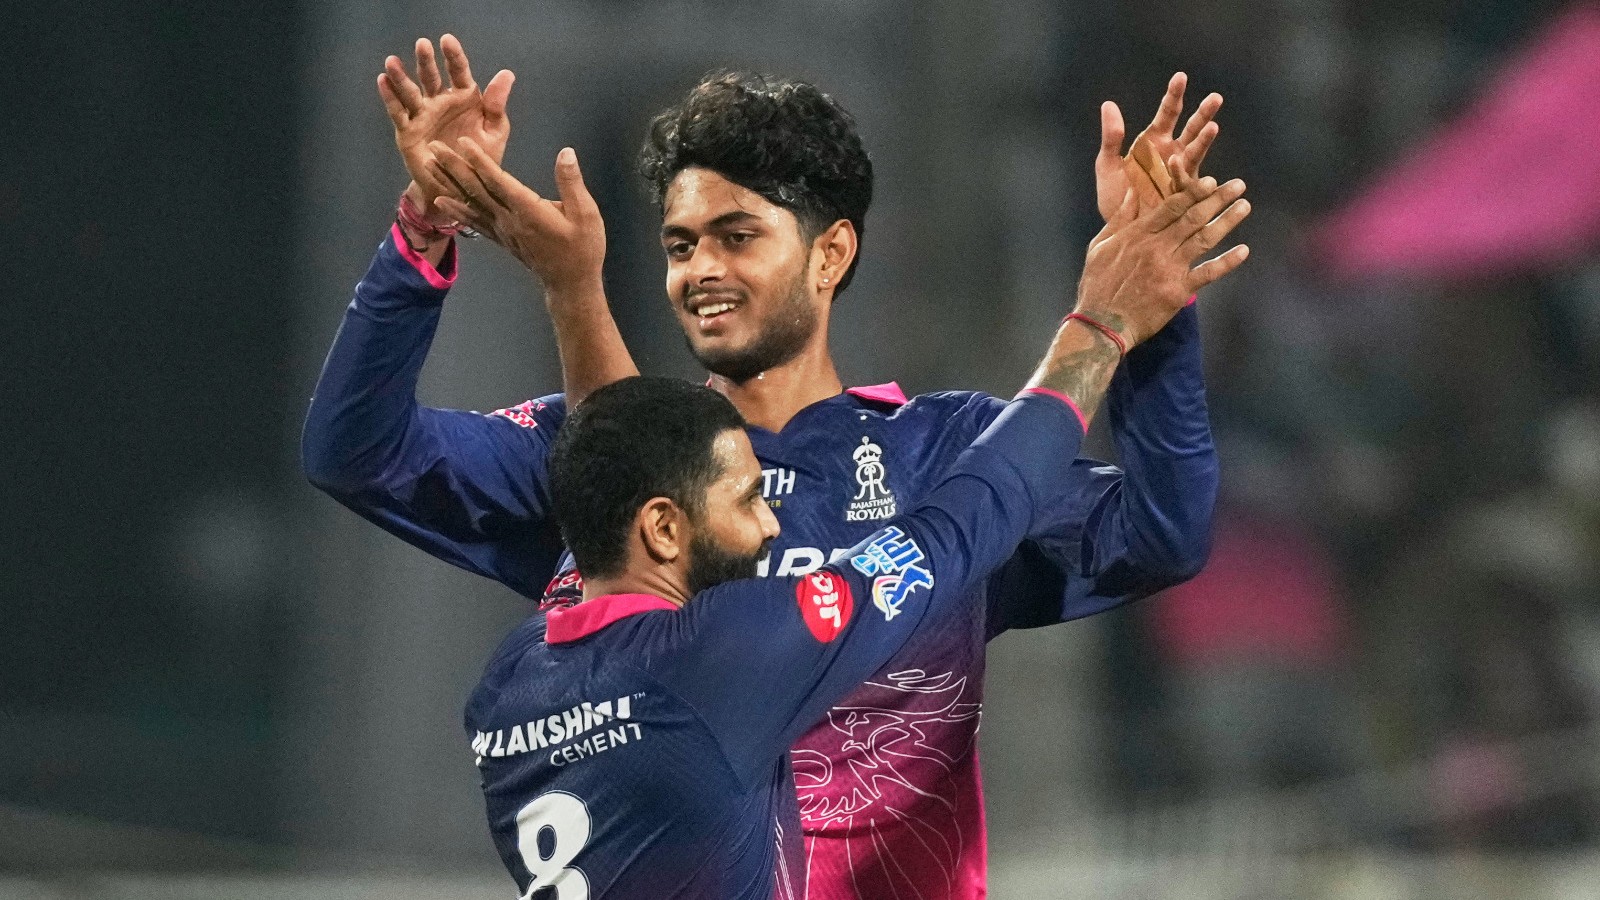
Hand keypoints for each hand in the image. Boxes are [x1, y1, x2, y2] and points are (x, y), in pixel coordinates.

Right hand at [377, 35, 514, 225]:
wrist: (464, 189)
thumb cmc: (481, 158)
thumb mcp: (494, 132)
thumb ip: (497, 105)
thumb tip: (507, 73)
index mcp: (464, 99)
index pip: (458, 72)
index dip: (453, 56)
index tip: (447, 40)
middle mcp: (441, 102)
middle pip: (432, 77)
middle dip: (426, 62)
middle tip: (422, 44)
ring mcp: (423, 115)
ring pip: (411, 92)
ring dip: (401, 77)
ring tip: (391, 62)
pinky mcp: (408, 131)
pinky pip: (398, 113)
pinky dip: (390, 98)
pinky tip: (383, 81)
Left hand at [430, 139, 605, 295]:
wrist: (570, 284)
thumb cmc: (582, 249)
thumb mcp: (586, 214)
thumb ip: (572, 183)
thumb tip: (566, 152)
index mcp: (529, 210)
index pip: (498, 182)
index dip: (480, 161)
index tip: (463, 143)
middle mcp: (508, 219)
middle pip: (477, 189)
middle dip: (455, 166)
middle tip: (434, 147)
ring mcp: (501, 230)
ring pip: (470, 203)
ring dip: (449, 183)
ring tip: (429, 166)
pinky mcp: (500, 238)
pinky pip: (474, 222)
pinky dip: (456, 210)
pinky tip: (441, 201)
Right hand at [1077, 150, 1249, 348]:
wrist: (1102, 324)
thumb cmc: (1098, 285)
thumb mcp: (1100, 246)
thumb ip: (1119, 218)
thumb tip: (1132, 192)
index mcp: (1138, 234)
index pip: (1171, 206)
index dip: (1193, 190)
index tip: (1211, 179)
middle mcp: (1158, 247)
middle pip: (1193, 217)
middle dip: (1218, 198)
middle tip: (1238, 185)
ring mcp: (1171, 268)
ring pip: (1205, 238)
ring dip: (1227, 221)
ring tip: (1244, 206)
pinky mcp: (1180, 291)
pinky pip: (1208, 273)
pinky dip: (1228, 261)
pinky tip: (1244, 250)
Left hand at [1094, 73, 1221, 220]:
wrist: (1118, 229)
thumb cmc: (1113, 197)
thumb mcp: (1107, 165)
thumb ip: (1111, 137)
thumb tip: (1109, 104)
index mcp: (1153, 142)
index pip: (1167, 113)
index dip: (1174, 96)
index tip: (1181, 77)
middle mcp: (1171, 154)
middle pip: (1191, 128)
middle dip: (1203, 114)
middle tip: (1215, 98)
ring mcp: (1180, 174)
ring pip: (1197, 151)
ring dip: (1205, 139)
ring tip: (1213, 126)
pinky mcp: (1182, 195)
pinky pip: (1190, 182)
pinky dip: (1191, 174)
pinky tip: (1194, 166)